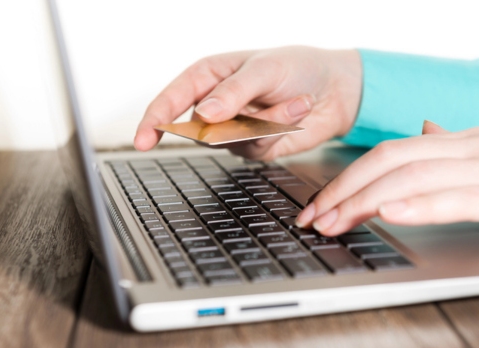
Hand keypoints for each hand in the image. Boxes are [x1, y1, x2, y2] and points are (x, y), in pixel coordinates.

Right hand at [135, 46, 361, 160]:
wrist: (335, 89)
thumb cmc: (298, 67)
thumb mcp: (266, 69)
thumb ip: (234, 92)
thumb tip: (204, 115)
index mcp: (209, 76)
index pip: (172, 99)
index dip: (155, 120)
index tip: (143, 140)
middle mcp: (217, 104)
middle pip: (202, 129)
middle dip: (234, 122)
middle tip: (263, 107)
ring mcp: (234, 127)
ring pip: (231, 141)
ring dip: (267, 124)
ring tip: (295, 102)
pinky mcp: (254, 145)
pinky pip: (255, 149)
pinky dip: (278, 132)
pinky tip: (297, 112)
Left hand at [296, 121, 478, 234]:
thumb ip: (457, 149)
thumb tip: (424, 130)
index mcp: (464, 141)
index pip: (390, 154)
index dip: (348, 177)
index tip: (319, 204)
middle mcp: (473, 147)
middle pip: (392, 162)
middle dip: (345, 190)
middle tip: (314, 218)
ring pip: (417, 176)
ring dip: (368, 200)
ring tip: (335, 221)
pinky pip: (464, 197)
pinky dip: (424, 205)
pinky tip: (393, 214)